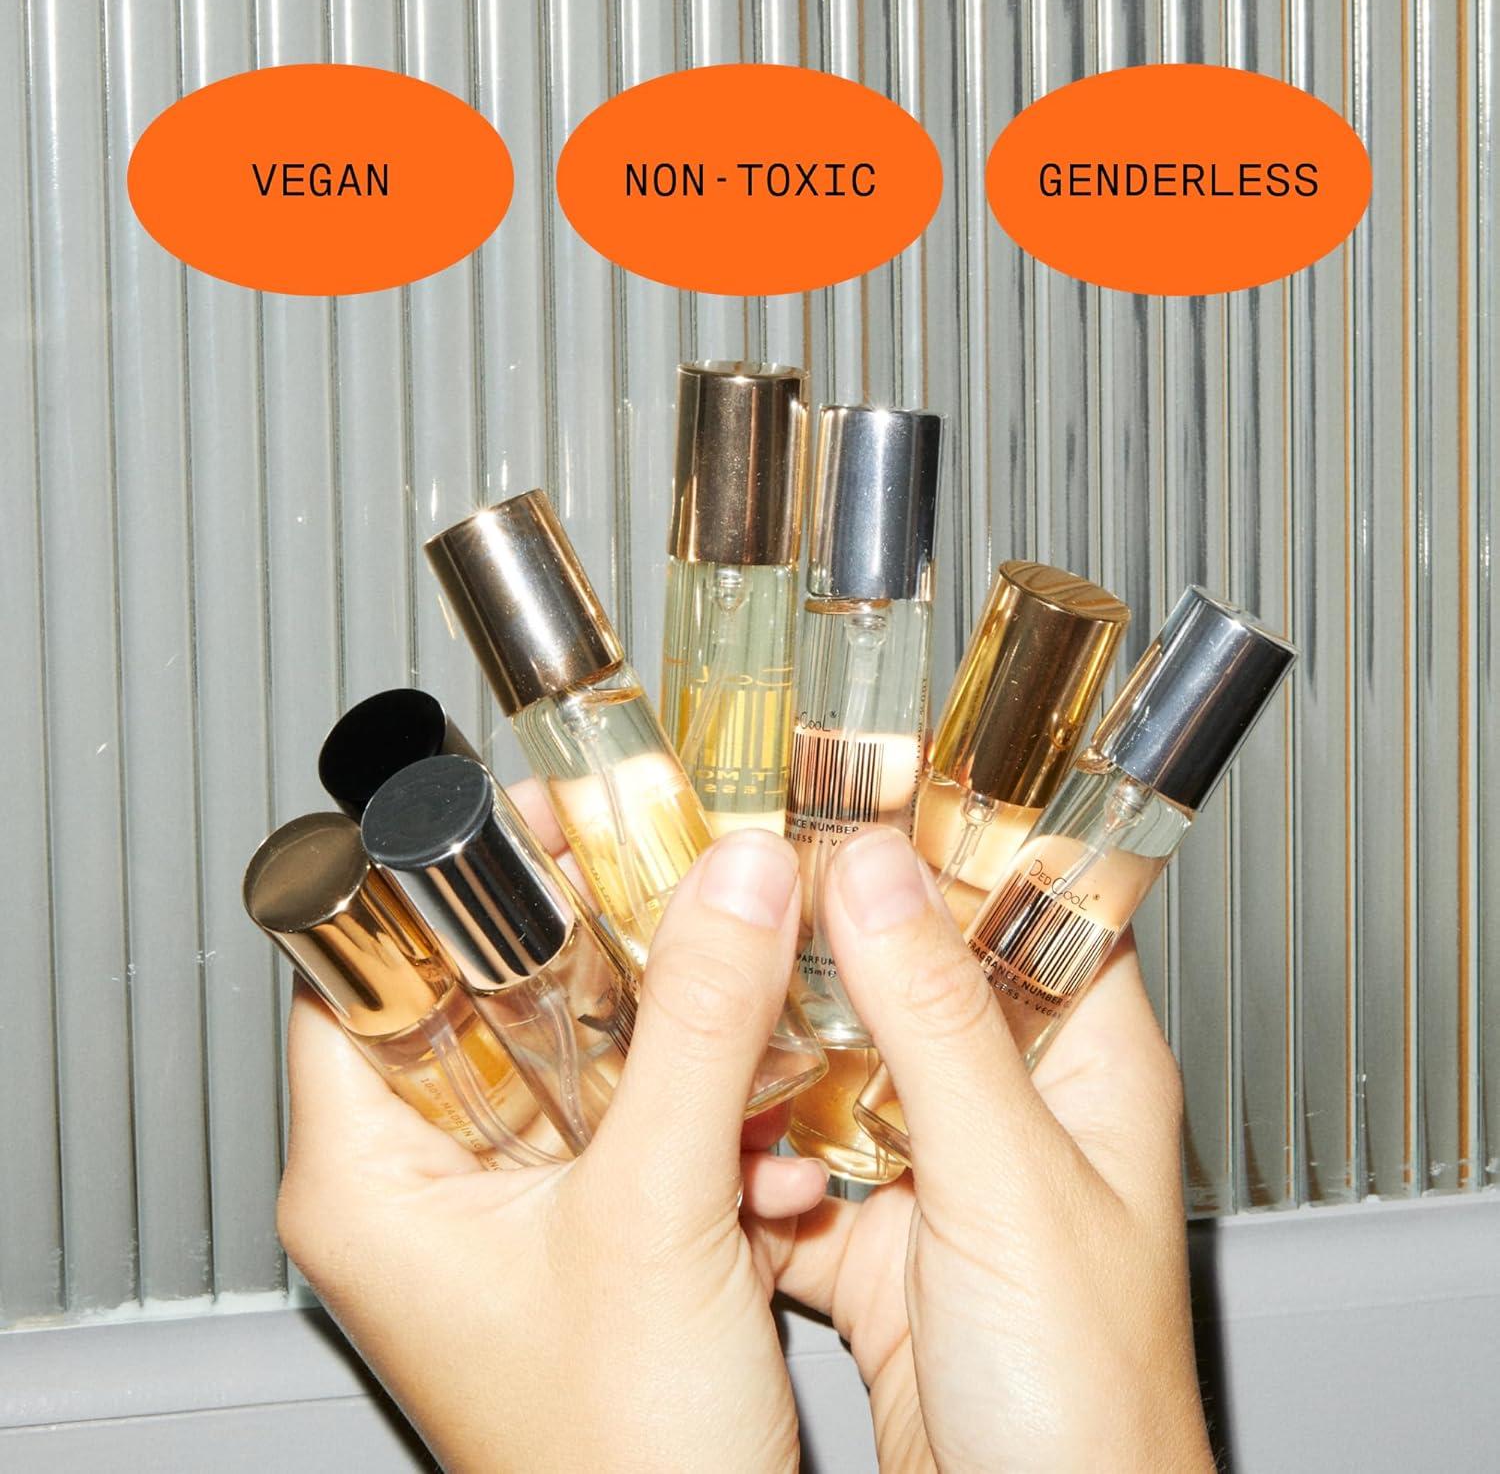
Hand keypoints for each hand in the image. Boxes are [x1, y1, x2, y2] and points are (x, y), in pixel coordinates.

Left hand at [277, 805, 827, 1473]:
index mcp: (370, 1174)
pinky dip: (711, 1110)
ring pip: (589, 1050)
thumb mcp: (656, 1216)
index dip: (460, 877)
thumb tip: (734, 879)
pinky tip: (771, 1147)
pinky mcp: (591, 1226)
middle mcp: (428, 1181)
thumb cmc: (615, 1466)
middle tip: (682, 882)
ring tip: (752, 1014)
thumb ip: (697, 1029)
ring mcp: (515, 1205)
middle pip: (500, 993)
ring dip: (684, 1036)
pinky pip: (643, 1114)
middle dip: (613, 950)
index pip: (376, 964)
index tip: (556, 816)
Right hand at [762, 827, 1212, 1472]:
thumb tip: (879, 873)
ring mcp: (936, 1169)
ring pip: (838, 1062)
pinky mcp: (874, 1237)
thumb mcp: (1013, 1186)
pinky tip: (709, 1139)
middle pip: (908, 972)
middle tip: (738, 884)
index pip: (1025, 899)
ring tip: (703, 996)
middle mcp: (1010, 1105)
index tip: (847, 783)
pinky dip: (746, 1152)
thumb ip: (942, 1026)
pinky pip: (790, 1159)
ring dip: (773, 1045)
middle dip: (822, 938)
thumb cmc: (1092, 1412)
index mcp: (1085, 1065)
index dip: (943, 834)